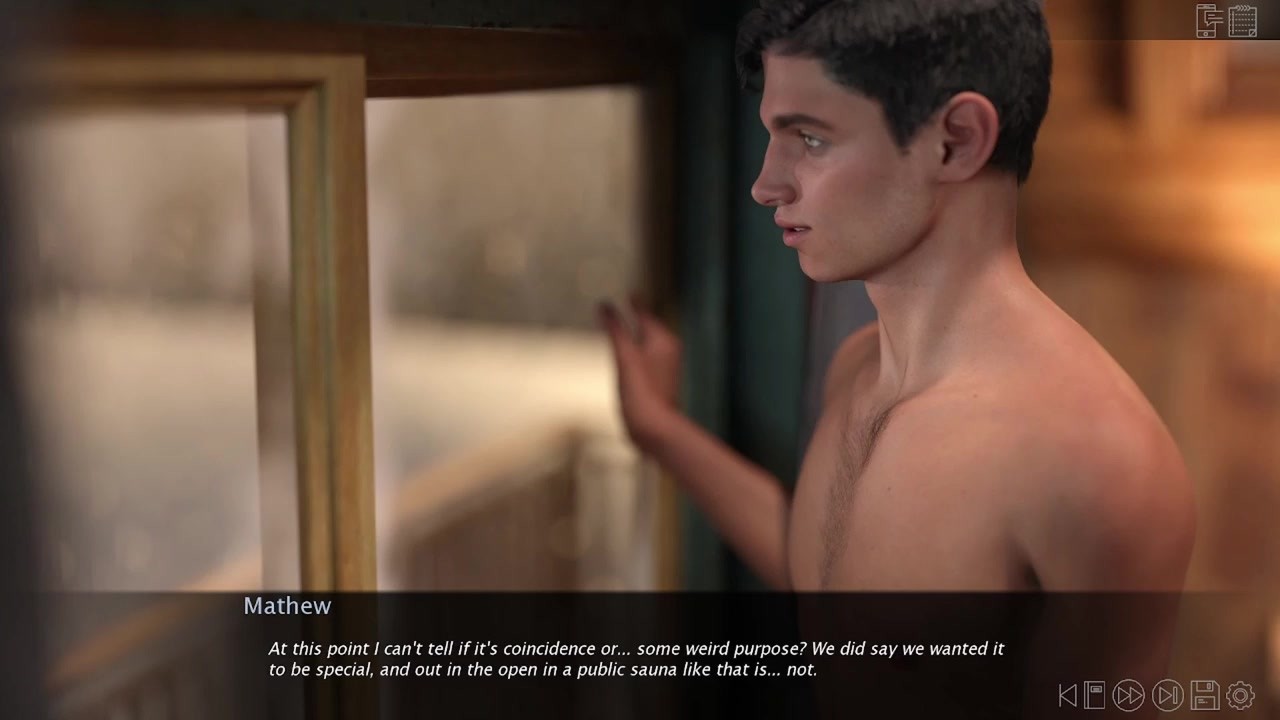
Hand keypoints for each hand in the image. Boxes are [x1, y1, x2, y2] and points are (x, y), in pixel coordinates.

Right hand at [598, 295, 681, 451]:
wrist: (654, 429)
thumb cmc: (642, 393)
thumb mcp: (625, 356)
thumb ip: (615, 329)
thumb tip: (605, 305)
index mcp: (663, 341)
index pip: (647, 315)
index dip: (637, 304)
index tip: (632, 293)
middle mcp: (667, 352)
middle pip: (650, 328)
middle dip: (638, 318)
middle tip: (629, 306)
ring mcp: (663, 369)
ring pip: (648, 345)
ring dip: (636, 335)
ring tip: (626, 328)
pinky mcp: (656, 384)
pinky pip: (645, 360)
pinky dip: (635, 353)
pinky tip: (628, 359)